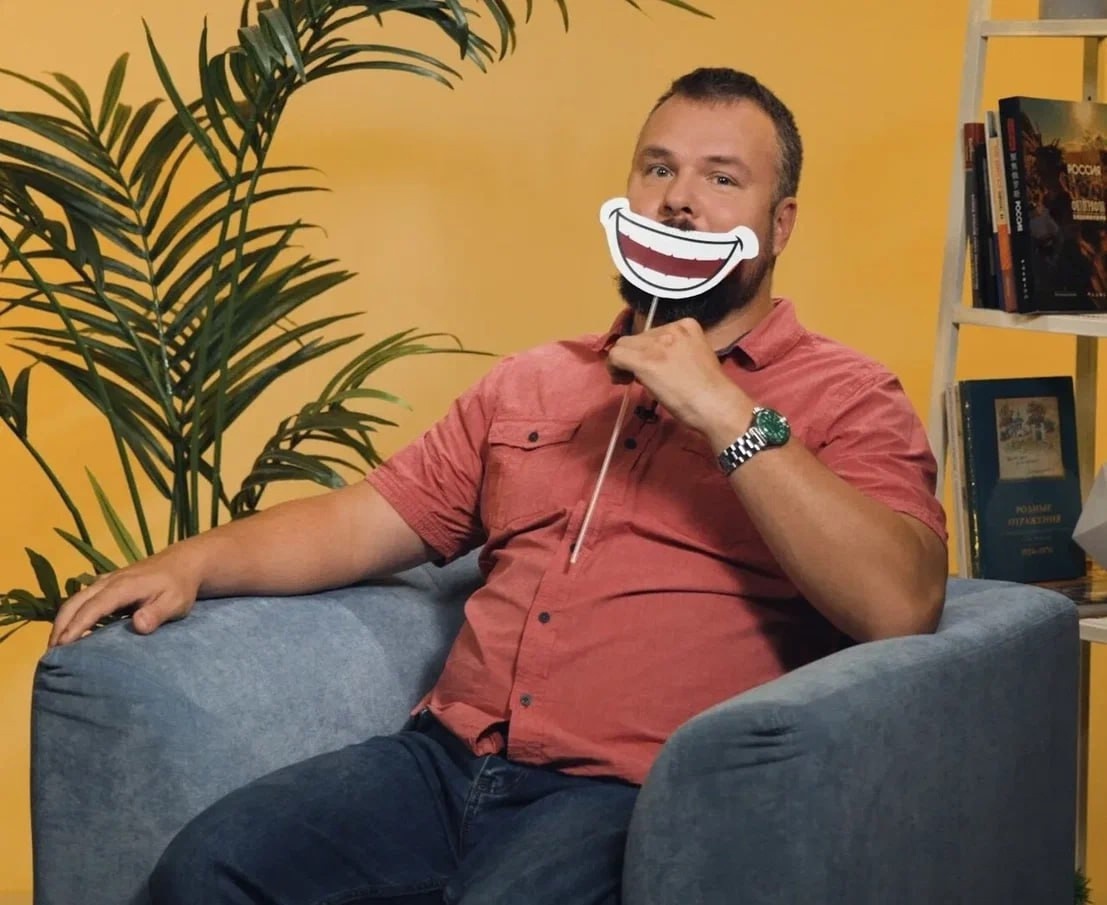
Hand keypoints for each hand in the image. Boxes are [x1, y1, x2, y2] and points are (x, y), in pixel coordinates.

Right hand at [47, 545, 202, 648]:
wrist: (183, 564)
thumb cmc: (179, 586)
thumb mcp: (175, 602)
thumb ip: (157, 613)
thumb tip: (138, 625)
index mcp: (122, 587)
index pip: (92, 607)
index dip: (76, 626)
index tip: (62, 646)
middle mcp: (108, 582)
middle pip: (75, 603)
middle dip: (60, 626)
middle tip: (52, 653)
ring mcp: (106, 581)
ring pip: (75, 600)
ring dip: (62, 621)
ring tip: (56, 647)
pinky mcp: (107, 584)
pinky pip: (82, 599)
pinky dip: (71, 614)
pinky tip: (70, 632)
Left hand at [606, 317, 750, 440]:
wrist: (716, 404)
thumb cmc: (710, 390)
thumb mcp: (695, 358)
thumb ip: (675, 352)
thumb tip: (653, 361)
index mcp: (687, 325)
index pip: (654, 333)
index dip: (648, 350)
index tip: (652, 367)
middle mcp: (670, 329)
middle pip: (638, 337)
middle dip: (635, 356)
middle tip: (638, 378)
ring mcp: (656, 343)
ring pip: (624, 345)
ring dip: (623, 362)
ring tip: (628, 380)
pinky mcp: (644, 360)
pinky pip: (616, 356)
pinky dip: (613, 367)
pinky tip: (620, 380)